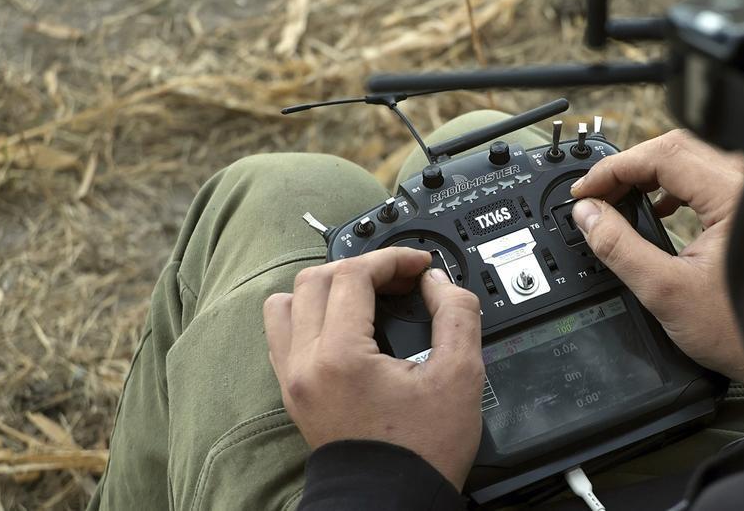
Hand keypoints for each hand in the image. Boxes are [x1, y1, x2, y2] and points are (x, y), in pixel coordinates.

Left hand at [263, 248, 484, 490]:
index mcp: (340, 357)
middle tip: (400, 280)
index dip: (391, 258)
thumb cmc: (421, 453)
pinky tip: (344, 323)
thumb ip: (457, 314)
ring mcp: (292, 378)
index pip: (353, 274)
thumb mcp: (460, 376)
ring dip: (327, 287)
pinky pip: (282, 333)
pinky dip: (309, 314)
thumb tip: (438, 283)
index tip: (419, 265)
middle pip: (316, 279)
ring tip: (366, 296)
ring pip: (288, 302)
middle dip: (363, 267)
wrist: (391, 503)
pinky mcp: (293, 391)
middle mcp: (305, 364)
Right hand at [570, 130, 743, 399]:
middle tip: (597, 195)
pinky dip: (672, 189)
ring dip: (649, 178)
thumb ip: (619, 248)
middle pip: (674, 151)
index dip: (614, 168)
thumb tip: (587, 215)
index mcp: (732, 195)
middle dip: (628, 169)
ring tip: (620, 202)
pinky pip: (704, 180)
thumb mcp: (665, 291)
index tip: (585, 190)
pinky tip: (658, 209)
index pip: (662, 155)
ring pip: (689, 163)